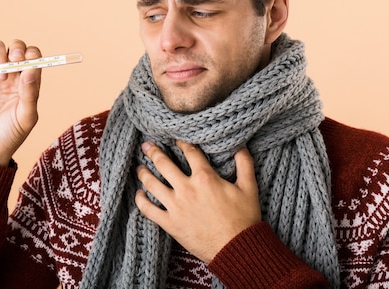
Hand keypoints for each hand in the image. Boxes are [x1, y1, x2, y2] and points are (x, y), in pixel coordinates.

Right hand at [0, 40, 41, 165]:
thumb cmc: (9, 135)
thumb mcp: (26, 117)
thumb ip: (30, 94)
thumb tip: (31, 71)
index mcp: (28, 82)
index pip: (33, 57)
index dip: (32, 54)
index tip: (27, 63)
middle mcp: (12, 75)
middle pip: (16, 47)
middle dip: (17, 49)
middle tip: (14, 62)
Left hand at [135, 140, 260, 263]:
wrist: (236, 249)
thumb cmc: (244, 219)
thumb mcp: (249, 187)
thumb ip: (244, 163)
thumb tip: (241, 145)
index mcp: (205, 177)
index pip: (189, 152)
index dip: (180, 142)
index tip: (174, 138)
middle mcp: (187, 189)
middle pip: (164, 164)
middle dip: (153, 152)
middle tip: (146, 145)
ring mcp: (176, 206)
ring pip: (152, 184)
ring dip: (144, 173)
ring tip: (139, 167)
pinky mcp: (170, 224)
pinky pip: (149, 210)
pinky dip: (141, 201)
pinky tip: (139, 194)